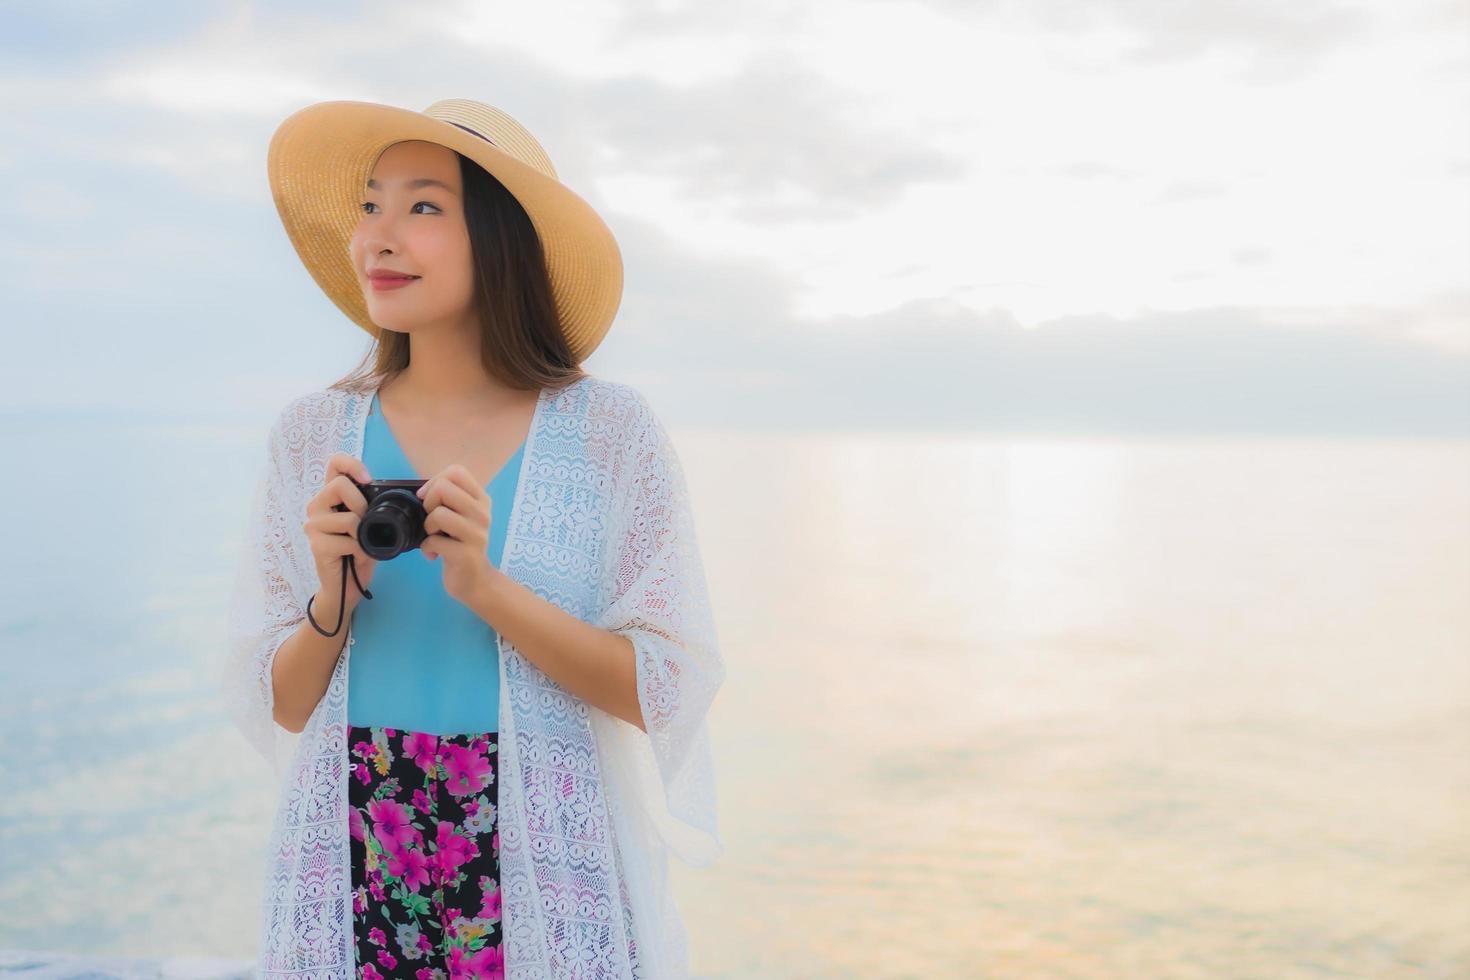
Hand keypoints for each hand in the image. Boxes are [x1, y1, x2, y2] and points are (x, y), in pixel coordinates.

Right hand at [303, 453, 378, 608]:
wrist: (347, 586)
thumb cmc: (360, 551)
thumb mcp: (370, 523)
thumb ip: (371, 505)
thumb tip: (393, 492)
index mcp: (331, 496)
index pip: (334, 465)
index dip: (351, 464)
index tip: (368, 479)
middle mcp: (317, 506)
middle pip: (338, 485)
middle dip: (362, 504)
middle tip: (367, 523)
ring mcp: (313, 526)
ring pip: (347, 517)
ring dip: (363, 533)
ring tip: (361, 543)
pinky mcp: (317, 545)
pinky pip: (348, 541)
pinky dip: (361, 550)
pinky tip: (357, 556)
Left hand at [417, 463, 494, 603]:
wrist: (475, 580)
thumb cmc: (462, 545)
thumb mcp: (460, 517)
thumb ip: (448, 500)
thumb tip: (422, 492)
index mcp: (481, 500)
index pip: (456, 471)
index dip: (435, 481)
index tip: (430, 500)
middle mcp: (483, 513)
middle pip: (444, 488)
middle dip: (429, 503)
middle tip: (433, 521)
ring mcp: (477, 534)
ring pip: (439, 514)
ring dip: (428, 527)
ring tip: (434, 537)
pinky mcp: (467, 554)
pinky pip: (434, 541)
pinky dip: (427, 548)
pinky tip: (434, 555)